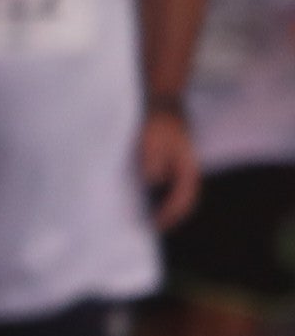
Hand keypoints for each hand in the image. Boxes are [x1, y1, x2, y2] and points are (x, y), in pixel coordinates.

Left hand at [144, 110, 201, 232]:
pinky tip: (147, 201)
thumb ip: (153, 161)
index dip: (169, 216)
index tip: (154, 226)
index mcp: (187, 170)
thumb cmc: (158, 124)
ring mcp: (183, 168)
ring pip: (179, 195)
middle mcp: (188, 171)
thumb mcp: (152, 142)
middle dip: (171, 218)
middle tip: (152, 229)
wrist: (164, 106)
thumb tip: (152, 182)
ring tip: (149, 220)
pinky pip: (172, 187)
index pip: (182, 201)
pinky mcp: (175, 164)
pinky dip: (163, 198)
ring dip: (168, 209)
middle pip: (184, 202)